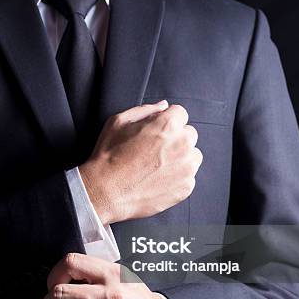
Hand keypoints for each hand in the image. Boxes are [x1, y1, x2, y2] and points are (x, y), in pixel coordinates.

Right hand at [79, 101, 201, 224]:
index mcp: (167, 125)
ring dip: (180, 158)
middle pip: (190, 134)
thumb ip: (145, 110)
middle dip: (176, 138)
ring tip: (157, 166)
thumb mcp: (118, 122)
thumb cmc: (109, 156)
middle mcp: (182, 144)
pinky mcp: (186, 188)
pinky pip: (189, 177)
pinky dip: (177, 178)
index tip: (156, 132)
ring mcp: (186, 168)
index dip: (166, 121)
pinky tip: (158, 179)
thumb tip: (163, 106)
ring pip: (193, 155)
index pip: (180, 113)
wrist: (105, 192)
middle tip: (155, 150)